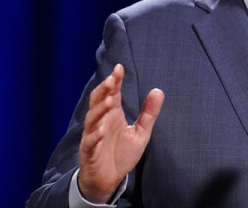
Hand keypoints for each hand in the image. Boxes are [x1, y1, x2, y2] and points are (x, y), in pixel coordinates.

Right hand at [77, 64, 164, 202]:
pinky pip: (89, 142)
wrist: (109, 180)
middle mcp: (101, 122)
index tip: (120, 68)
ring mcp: (93, 136)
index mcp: (113, 115)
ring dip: (100, 109)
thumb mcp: (140, 132)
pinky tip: (100, 130)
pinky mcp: (89, 152)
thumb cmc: (122, 153)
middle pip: (98, 101)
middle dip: (104, 90)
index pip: (112, 93)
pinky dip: (94, 135)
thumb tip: (158, 90)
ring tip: (110, 101)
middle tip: (112, 79)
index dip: (115, 81)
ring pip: (92, 119)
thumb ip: (148, 113)